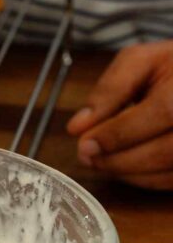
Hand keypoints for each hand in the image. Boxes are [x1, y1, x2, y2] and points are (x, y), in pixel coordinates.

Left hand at [66, 41, 172, 189]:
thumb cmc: (171, 68)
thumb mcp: (140, 62)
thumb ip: (110, 89)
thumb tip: (79, 126)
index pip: (162, 111)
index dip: (121, 133)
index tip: (86, 143)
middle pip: (167, 150)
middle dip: (120, 159)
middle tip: (88, 157)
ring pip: (170, 172)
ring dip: (129, 173)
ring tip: (102, 160)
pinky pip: (172, 180)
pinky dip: (144, 179)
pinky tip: (125, 167)